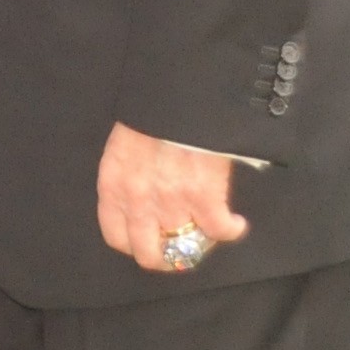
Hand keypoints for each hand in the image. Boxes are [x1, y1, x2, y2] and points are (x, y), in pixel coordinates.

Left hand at [97, 123, 248, 274]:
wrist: (177, 92)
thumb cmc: (152, 112)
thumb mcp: (126, 145)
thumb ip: (129, 176)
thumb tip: (144, 196)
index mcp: (113, 185)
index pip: (116, 236)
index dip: (135, 244)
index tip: (149, 241)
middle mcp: (138, 201)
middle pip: (149, 253)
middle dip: (166, 257)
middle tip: (181, 249)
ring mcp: (171, 203)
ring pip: (185, 248)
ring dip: (201, 243)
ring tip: (212, 233)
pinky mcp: (203, 198)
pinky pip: (219, 231)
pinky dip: (231, 229)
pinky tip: (235, 223)